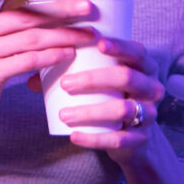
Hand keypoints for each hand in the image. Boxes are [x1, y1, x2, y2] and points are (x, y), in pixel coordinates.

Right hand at [0, 0, 97, 136]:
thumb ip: (7, 22)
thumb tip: (54, 9)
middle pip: (26, 14)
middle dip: (62, 10)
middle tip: (86, 9)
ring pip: (32, 38)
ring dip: (64, 35)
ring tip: (84, 35)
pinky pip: (28, 60)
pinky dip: (52, 55)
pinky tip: (67, 53)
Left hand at [57, 36, 164, 160]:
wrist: (135, 139)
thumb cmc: (113, 99)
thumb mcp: (102, 83)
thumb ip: (73, 73)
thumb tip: (31, 77)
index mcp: (145, 67)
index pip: (137, 51)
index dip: (120, 46)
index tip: (98, 43)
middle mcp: (152, 88)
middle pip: (128, 78)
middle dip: (94, 79)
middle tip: (66, 84)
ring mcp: (150, 115)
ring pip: (124, 110)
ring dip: (91, 111)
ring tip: (64, 114)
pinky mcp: (141, 139)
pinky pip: (120, 139)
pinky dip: (95, 139)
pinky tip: (74, 136)